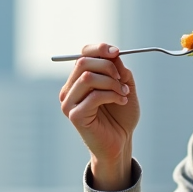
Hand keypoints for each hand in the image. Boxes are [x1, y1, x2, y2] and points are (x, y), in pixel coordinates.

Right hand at [59, 43, 140, 189]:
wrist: (121, 142)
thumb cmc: (120, 116)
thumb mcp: (123, 86)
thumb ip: (118, 69)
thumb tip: (113, 54)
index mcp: (78, 80)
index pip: (82, 54)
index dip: (99, 49)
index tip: (117, 52)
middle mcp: (69, 89)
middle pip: (83, 62)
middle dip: (108, 66)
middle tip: (122, 78)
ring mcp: (69, 103)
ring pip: (88, 77)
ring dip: (111, 82)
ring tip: (123, 93)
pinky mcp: (75, 116)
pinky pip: (94, 96)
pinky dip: (112, 95)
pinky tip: (121, 101)